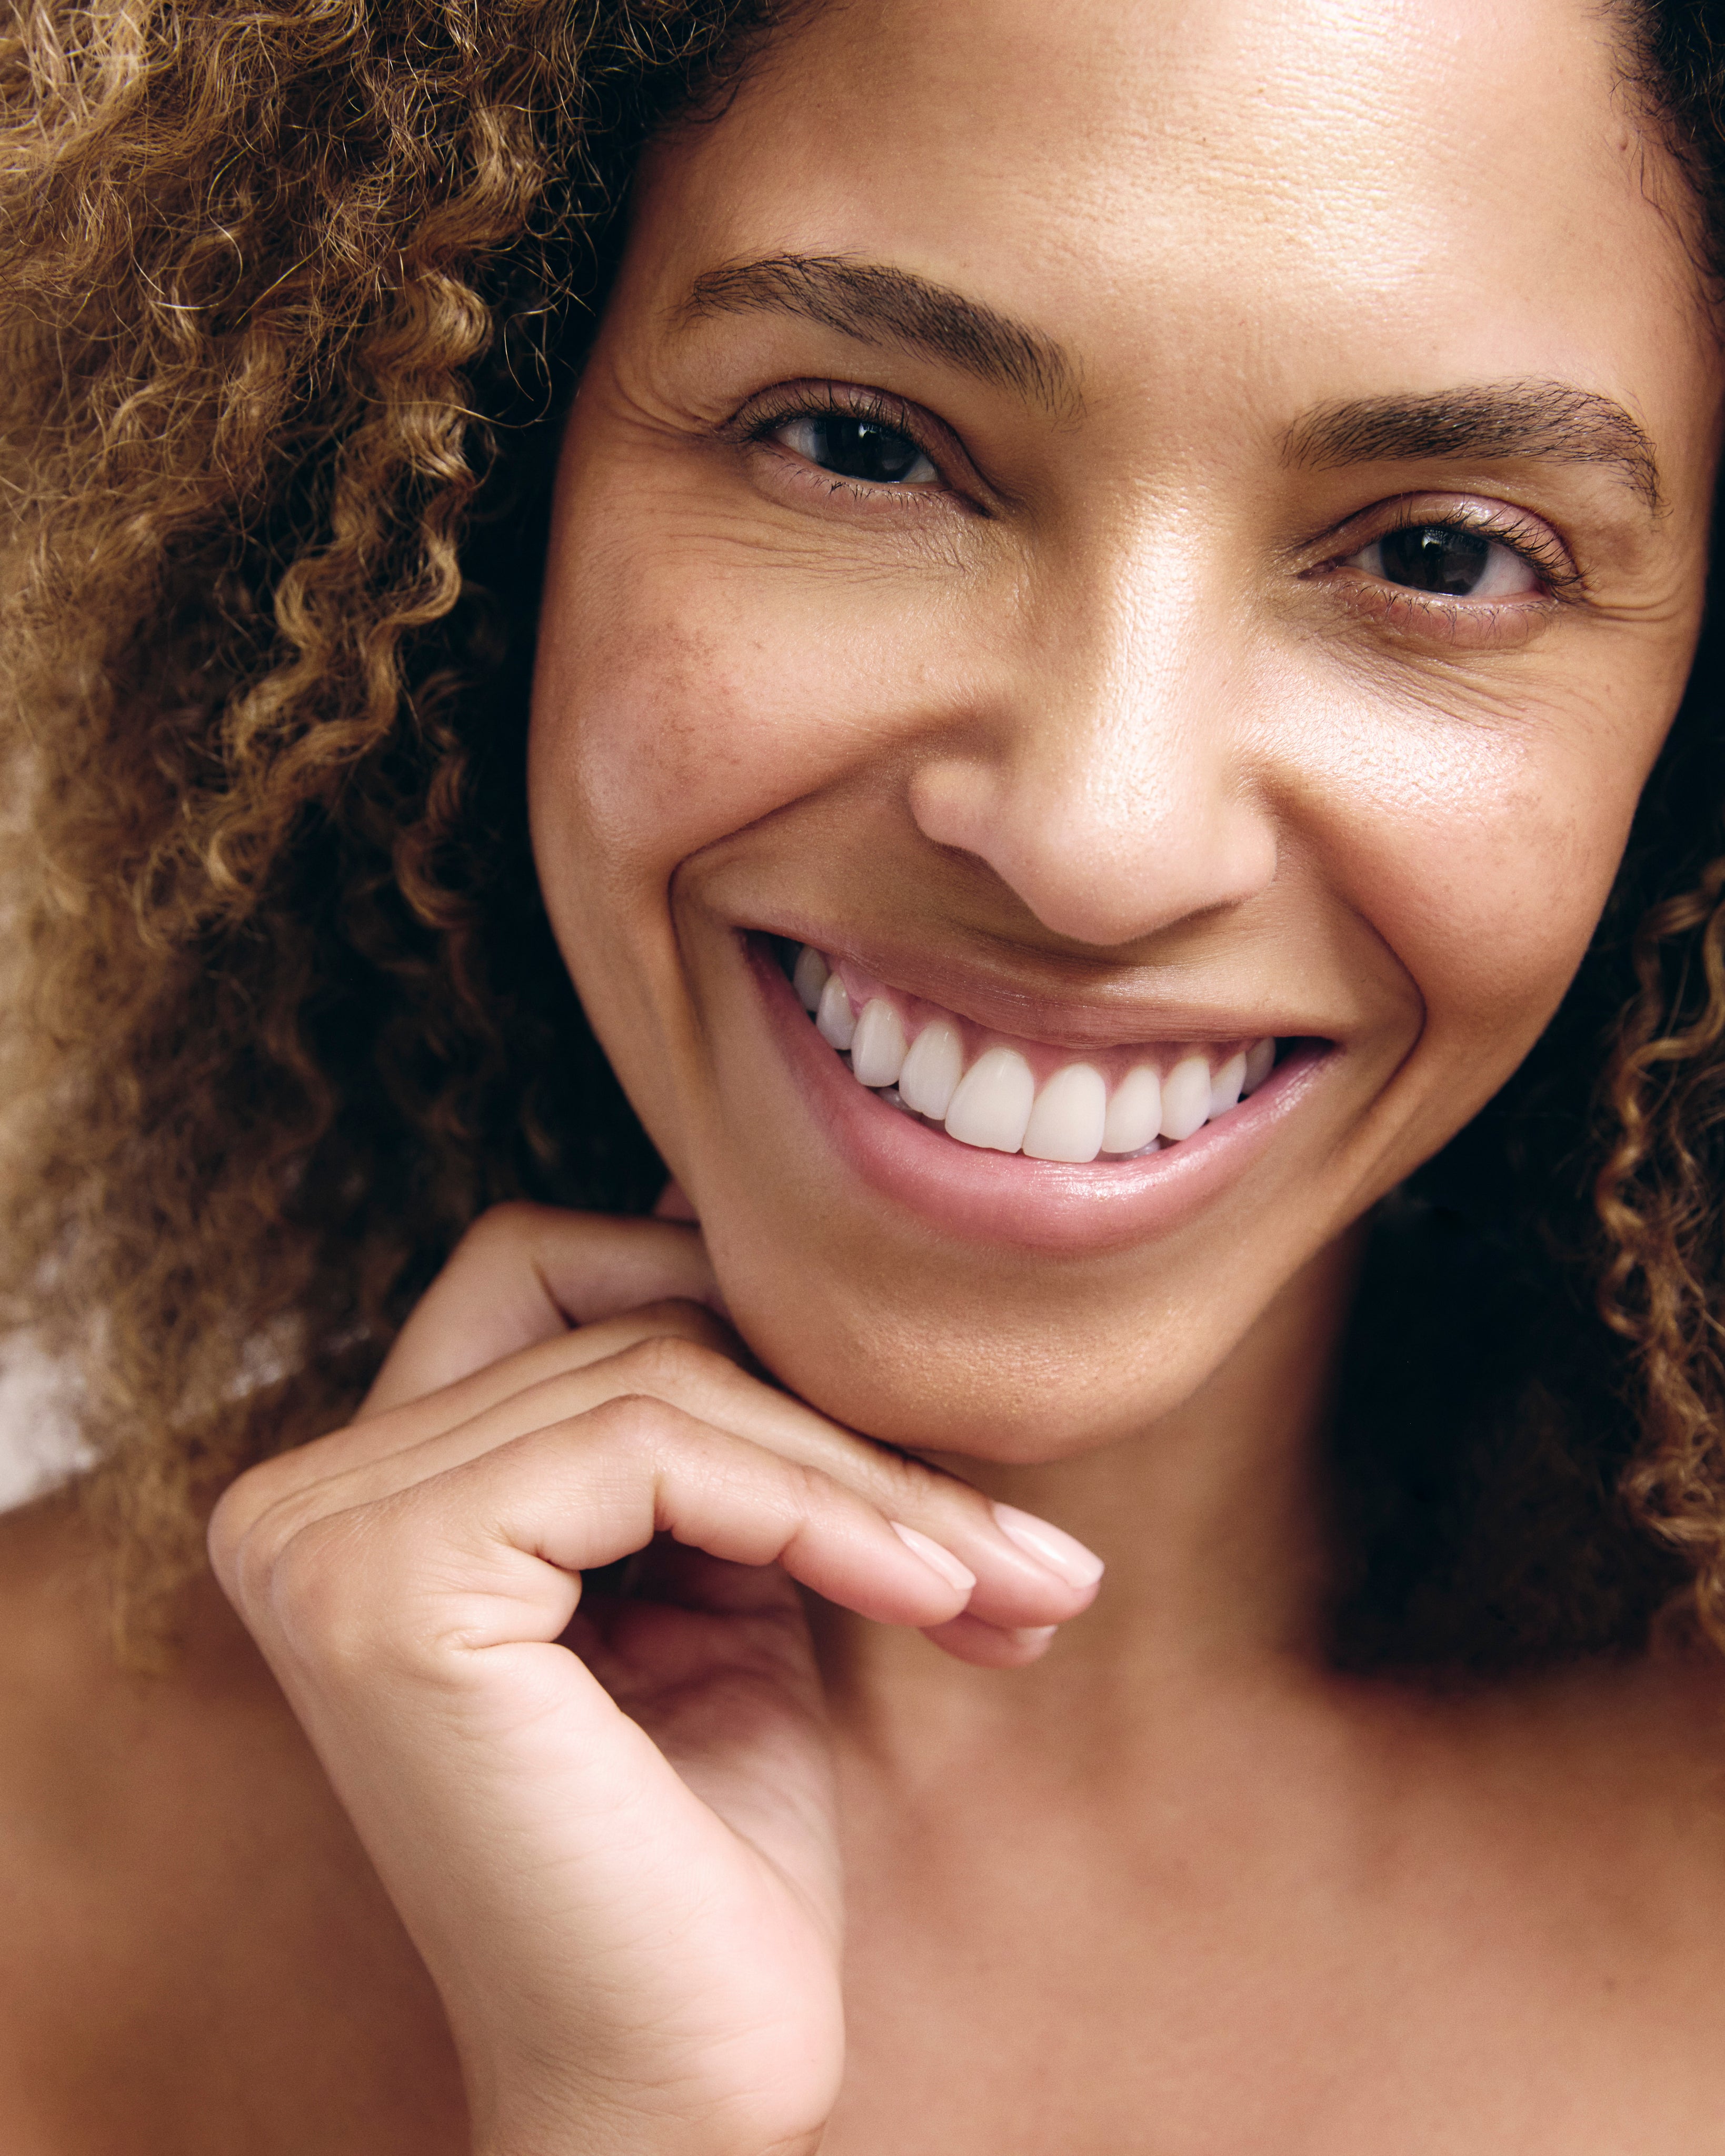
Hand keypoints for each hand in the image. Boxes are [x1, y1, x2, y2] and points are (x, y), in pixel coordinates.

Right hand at [209, 1204, 1101, 2155]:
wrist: (678, 2083)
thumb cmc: (706, 1845)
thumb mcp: (719, 1572)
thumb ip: (708, 1412)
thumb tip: (741, 1215)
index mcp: (361, 1494)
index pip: (554, 1276)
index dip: (735, 1323)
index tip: (907, 1446)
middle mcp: (301, 1501)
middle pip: (612, 1311)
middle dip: (824, 1403)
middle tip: (1000, 1542)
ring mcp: (324, 1536)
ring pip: (658, 1373)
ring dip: (867, 1475)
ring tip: (1009, 1584)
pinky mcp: (387, 1584)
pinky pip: (651, 1446)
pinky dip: (826, 1505)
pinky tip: (940, 1601)